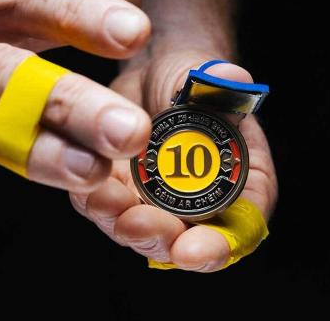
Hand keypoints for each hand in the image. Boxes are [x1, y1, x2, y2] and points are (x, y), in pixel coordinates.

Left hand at [70, 49, 277, 271]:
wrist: (153, 76)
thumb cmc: (193, 79)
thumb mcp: (207, 76)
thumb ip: (220, 84)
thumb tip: (230, 77)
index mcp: (242, 184)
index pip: (238, 230)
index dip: (216, 247)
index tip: (190, 251)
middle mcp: (199, 205)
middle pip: (182, 242)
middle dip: (157, 238)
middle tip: (134, 224)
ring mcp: (156, 205)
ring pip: (138, 232)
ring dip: (119, 223)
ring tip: (104, 202)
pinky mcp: (120, 195)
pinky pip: (105, 208)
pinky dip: (95, 203)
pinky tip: (87, 189)